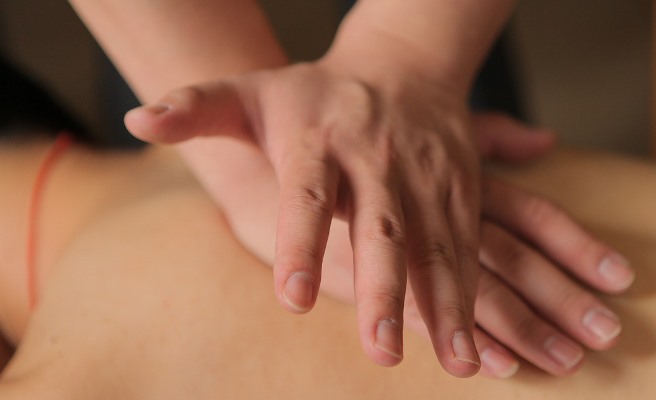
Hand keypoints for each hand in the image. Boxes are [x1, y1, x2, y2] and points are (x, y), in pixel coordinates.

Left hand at [127, 59, 482, 376]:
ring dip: (446, 304)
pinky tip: (471, 342)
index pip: (306, 194)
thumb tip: (138, 120)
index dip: (301, 242)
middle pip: (381, 228)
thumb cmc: (315, 93)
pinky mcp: (459, 188)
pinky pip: (467, 244)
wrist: (401, 66)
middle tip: (381, 351)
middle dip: (385, 290)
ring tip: (456, 362)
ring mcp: (423, 176)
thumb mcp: (252, 90)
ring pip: (438, 244)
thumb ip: (195, 108)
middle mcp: (375, 160)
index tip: (290, 298)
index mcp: (318, 141)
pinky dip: (470, 294)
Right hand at [303, 113, 633, 377]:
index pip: (532, 212)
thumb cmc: (352, 152)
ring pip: (471, 285)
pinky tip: (487, 363)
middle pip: (513, 257)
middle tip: (604, 337)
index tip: (620, 277)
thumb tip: (544, 139)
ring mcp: (400, 238)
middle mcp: (437, 206)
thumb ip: (489, 135)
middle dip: (561, 298)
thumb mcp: (420, 137)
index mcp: (459, 177)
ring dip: (518, 327)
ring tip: (560, 364)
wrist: (266, 164)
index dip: (576, 245)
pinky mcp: (364, 269)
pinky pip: (417, 306)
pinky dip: (457, 331)